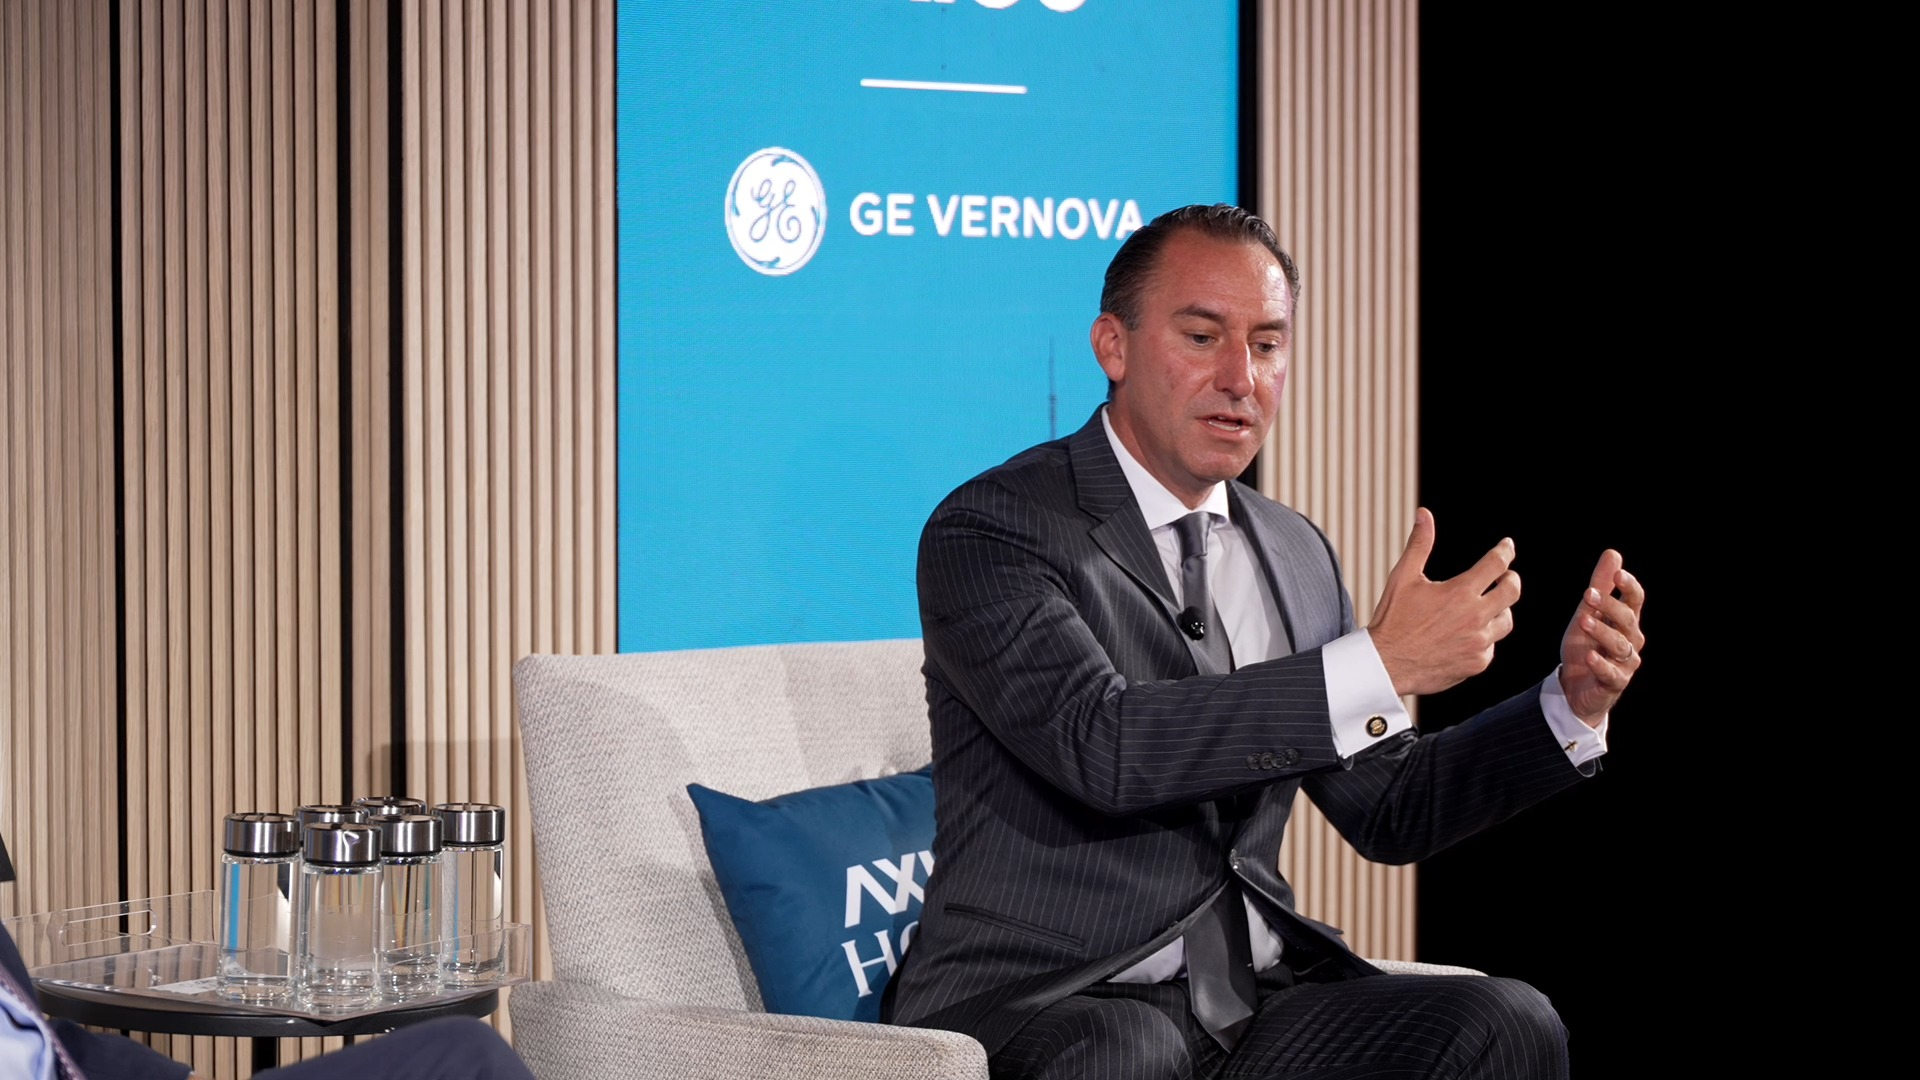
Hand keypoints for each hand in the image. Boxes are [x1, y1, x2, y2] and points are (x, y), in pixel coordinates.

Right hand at [1368, 507, 1520, 696]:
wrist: (1386, 663)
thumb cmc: (1392, 619)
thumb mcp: (1403, 577)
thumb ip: (1419, 544)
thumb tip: (1424, 514)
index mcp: (1461, 592)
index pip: (1497, 564)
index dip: (1505, 551)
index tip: (1507, 546)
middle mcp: (1475, 617)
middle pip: (1512, 591)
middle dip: (1512, 579)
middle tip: (1506, 576)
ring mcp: (1478, 642)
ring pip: (1506, 621)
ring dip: (1500, 610)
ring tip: (1488, 606)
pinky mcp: (1476, 663)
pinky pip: (1491, 647)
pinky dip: (1484, 638)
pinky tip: (1469, 634)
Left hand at [1557, 550, 1644, 725]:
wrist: (1575, 686)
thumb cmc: (1587, 644)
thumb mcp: (1589, 613)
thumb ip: (1601, 586)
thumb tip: (1613, 554)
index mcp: (1626, 621)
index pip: (1635, 601)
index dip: (1629, 587)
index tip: (1618, 574)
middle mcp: (1631, 640)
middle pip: (1627, 620)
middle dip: (1609, 606)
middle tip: (1588, 594)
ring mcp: (1625, 663)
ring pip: (1619, 645)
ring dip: (1602, 632)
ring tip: (1583, 621)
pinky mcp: (1614, 683)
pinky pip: (1611, 673)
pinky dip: (1600, 665)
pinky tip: (1590, 656)